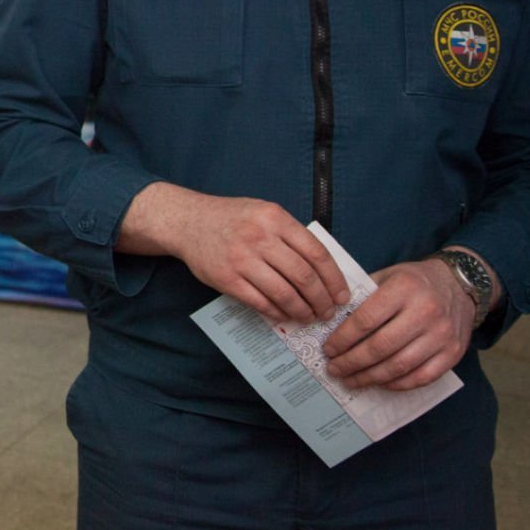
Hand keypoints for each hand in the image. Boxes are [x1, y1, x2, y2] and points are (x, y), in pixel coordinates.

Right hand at [147, 189, 348, 322]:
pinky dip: (277, 313)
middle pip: (303, 276)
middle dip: (321, 300)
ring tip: (309, 317)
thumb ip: (290, 235)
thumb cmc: (231, 218)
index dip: (334, 279)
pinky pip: (260, 302)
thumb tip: (322, 271)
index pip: (316, 253)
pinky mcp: (226, 278)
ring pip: (284, 293)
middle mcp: (259, 237)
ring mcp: (241, 259)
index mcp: (274, 218)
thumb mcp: (263, 212)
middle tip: (328, 312)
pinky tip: (284, 315)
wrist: (188, 221)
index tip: (342, 296)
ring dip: (302, 310)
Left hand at [322, 259, 472, 389]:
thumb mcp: (387, 276)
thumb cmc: (415, 281)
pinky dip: (398, 384)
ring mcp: (442, 335)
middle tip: (334, 369)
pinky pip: (422, 377)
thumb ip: (363, 296)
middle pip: (381, 346)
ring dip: (371, 377)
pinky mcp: (454, 353)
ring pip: (400, 365)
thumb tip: (334, 324)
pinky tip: (380, 383)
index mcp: (403, 288)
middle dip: (352, 362)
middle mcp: (425, 312)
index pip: (366, 320)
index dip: (343, 339)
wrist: (460, 285)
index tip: (328, 350)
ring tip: (351, 380)